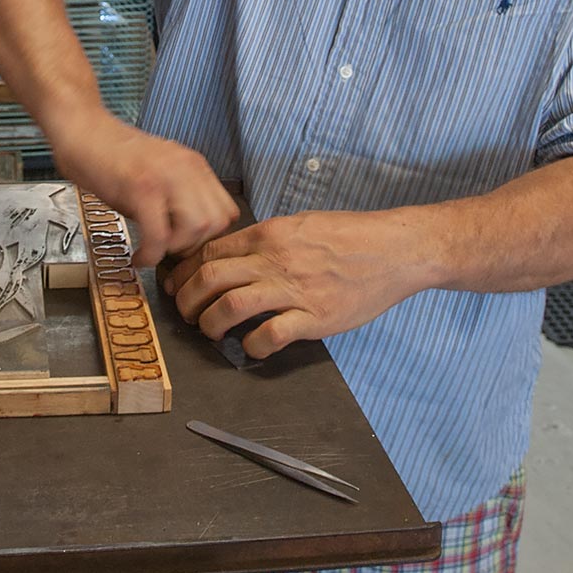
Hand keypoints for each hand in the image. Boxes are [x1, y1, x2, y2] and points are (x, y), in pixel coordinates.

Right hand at [47, 109, 236, 267]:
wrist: (81, 129)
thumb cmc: (111, 155)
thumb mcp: (156, 174)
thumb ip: (176, 200)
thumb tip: (184, 239)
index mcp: (193, 165)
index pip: (227, 211)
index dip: (209, 235)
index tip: (186, 244)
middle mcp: (185, 168)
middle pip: (217, 222)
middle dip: (193, 245)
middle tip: (169, 249)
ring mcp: (165, 176)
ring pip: (195, 228)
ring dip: (174, 249)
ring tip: (154, 248)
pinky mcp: (140, 187)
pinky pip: (159, 234)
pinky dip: (150, 254)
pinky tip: (139, 254)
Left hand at [160, 211, 435, 358]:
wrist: (393, 250)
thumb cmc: (349, 236)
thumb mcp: (300, 225)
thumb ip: (266, 240)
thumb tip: (232, 256)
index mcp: (269, 235)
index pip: (210, 252)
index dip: (186, 272)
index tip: (178, 286)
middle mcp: (275, 260)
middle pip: (210, 279)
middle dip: (187, 300)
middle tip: (187, 313)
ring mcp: (294, 290)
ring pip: (231, 306)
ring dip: (210, 323)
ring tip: (210, 331)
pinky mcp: (314, 317)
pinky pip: (270, 335)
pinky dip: (253, 346)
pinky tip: (252, 347)